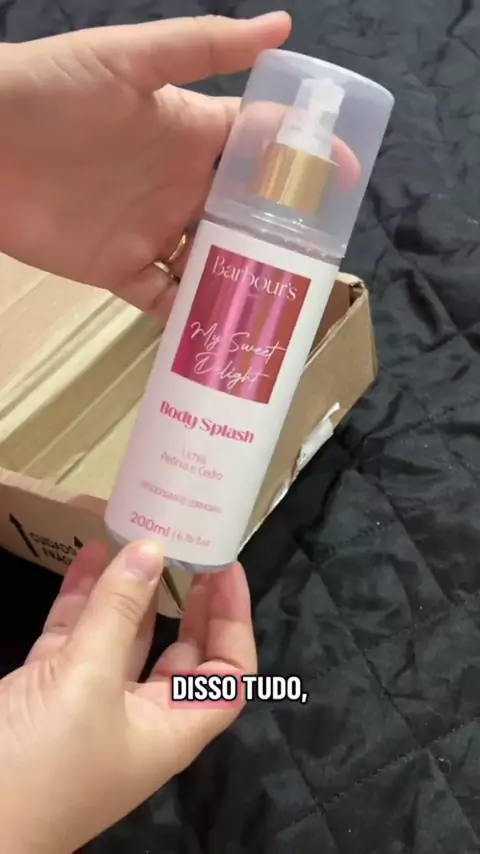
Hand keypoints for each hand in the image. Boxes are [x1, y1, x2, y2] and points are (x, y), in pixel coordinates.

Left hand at [0, 12, 290, 320]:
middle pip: (243, 216)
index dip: (302, 161)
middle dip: (278, 239)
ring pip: (210, 263)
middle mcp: (179, 184)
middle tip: (315, 266)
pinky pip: (163, 299)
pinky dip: (189, 316)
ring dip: (240, 284)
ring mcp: (151, 230)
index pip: (259, 147)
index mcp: (190, 134)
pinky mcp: (119, 269)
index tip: (345, 182)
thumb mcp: (130, 61)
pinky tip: (217, 332)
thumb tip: (284, 26)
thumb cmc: (51, 91)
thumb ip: (204, 48)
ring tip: (277, 311)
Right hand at [0, 541, 255, 853]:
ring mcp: (91, 703)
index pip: (227, 673)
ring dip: (131, 592)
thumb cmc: (44, 760)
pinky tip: (90, 555)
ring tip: (142, 542)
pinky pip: (76, 636)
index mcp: (170, 728)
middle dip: (190, 603)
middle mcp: (139, 716)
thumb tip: (150, 549)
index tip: (228, 570)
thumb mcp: (87, 682)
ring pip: (123, 637)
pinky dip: (83, 598)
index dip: (234, 622)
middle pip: (181, 654)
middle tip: (193, 553)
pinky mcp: (48, 690)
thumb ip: (118, 613)